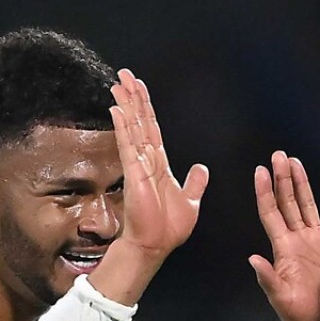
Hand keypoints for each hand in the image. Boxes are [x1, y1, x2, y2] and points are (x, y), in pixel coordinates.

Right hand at [91, 69, 210, 306]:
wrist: (155, 246)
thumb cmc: (168, 228)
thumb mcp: (190, 202)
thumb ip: (194, 183)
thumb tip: (202, 168)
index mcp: (159, 164)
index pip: (152, 128)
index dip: (145, 106)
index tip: (138, 87)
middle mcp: (146, 160)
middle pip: (139, 121)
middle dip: (133, 97)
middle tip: (124, 74)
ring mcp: (138, 165)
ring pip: (132, 128)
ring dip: (126, 105)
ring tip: (118, 83)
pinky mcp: (133, 173)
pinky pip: (128, 145)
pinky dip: (124, 126)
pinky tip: (117, 109)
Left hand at [249, 152, 319, 320]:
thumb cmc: (299, 313)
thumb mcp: (280, 298)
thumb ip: (268, 278)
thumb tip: (253, 259)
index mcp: (283, 248)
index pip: (271, 213)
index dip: (265, 192)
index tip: (260, 171)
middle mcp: (298, 239)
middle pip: (288, 202)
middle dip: (283, 178)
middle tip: (279, 156)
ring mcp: (317, 241)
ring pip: (308, 205)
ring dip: (302, 184)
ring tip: (296, 163)